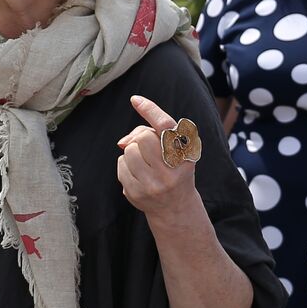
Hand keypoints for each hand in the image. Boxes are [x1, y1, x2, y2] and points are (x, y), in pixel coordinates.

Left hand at [116, 95, 198, 221]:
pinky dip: (125, 166)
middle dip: (141, 139)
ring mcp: (154, 184)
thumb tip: (122, 142)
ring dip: (132, 153)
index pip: (166, 127)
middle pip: (142, 137)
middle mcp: (172, 170)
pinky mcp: (137, 194)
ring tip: (143, 164)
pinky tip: (138, 176)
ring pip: (128, 151)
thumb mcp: (174, 150)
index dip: (150, 110)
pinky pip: (120, 166)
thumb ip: (151, 134)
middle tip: (147, 150)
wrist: (175, 208)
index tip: (135, 100)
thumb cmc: (173, 170)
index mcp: (185, 155)